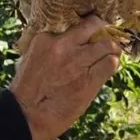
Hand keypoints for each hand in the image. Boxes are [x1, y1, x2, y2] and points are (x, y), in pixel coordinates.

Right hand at [9, 16, 122, 139]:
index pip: (75, 24)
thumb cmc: (27, 90)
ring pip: (108, 44)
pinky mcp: (89, 79)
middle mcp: (63, 45)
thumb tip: (72, 44)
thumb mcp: (33, 59)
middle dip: (104, 30)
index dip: (86, 29)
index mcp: (46, 38)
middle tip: (107, 38)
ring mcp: (77, 61)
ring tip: (111, 54)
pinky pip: (110, 64)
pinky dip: (113, 64)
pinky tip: (109, 68)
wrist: (26, 115)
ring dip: (112, 49)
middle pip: (94, 25)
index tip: (90, 34)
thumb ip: (51, 48)